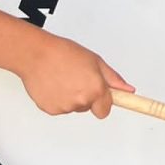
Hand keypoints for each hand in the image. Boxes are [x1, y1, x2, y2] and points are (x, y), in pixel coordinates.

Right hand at [18, 33, 132, 117]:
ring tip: (64, 78)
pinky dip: (59, 99)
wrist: (37, 54)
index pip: (105, 110)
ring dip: (72, 96)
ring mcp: (64, 107)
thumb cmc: (64, 53)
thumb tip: (127, 89)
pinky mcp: (50, 110)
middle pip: (89, 107)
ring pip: (74, 107)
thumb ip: (113, 79)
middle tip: (79, 78)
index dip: (104, 102)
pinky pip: (60, 108)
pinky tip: (55, 84)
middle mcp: (81, 101)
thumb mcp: (95, 61)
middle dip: (87, 95)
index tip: (104, 98)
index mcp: (95, 89)